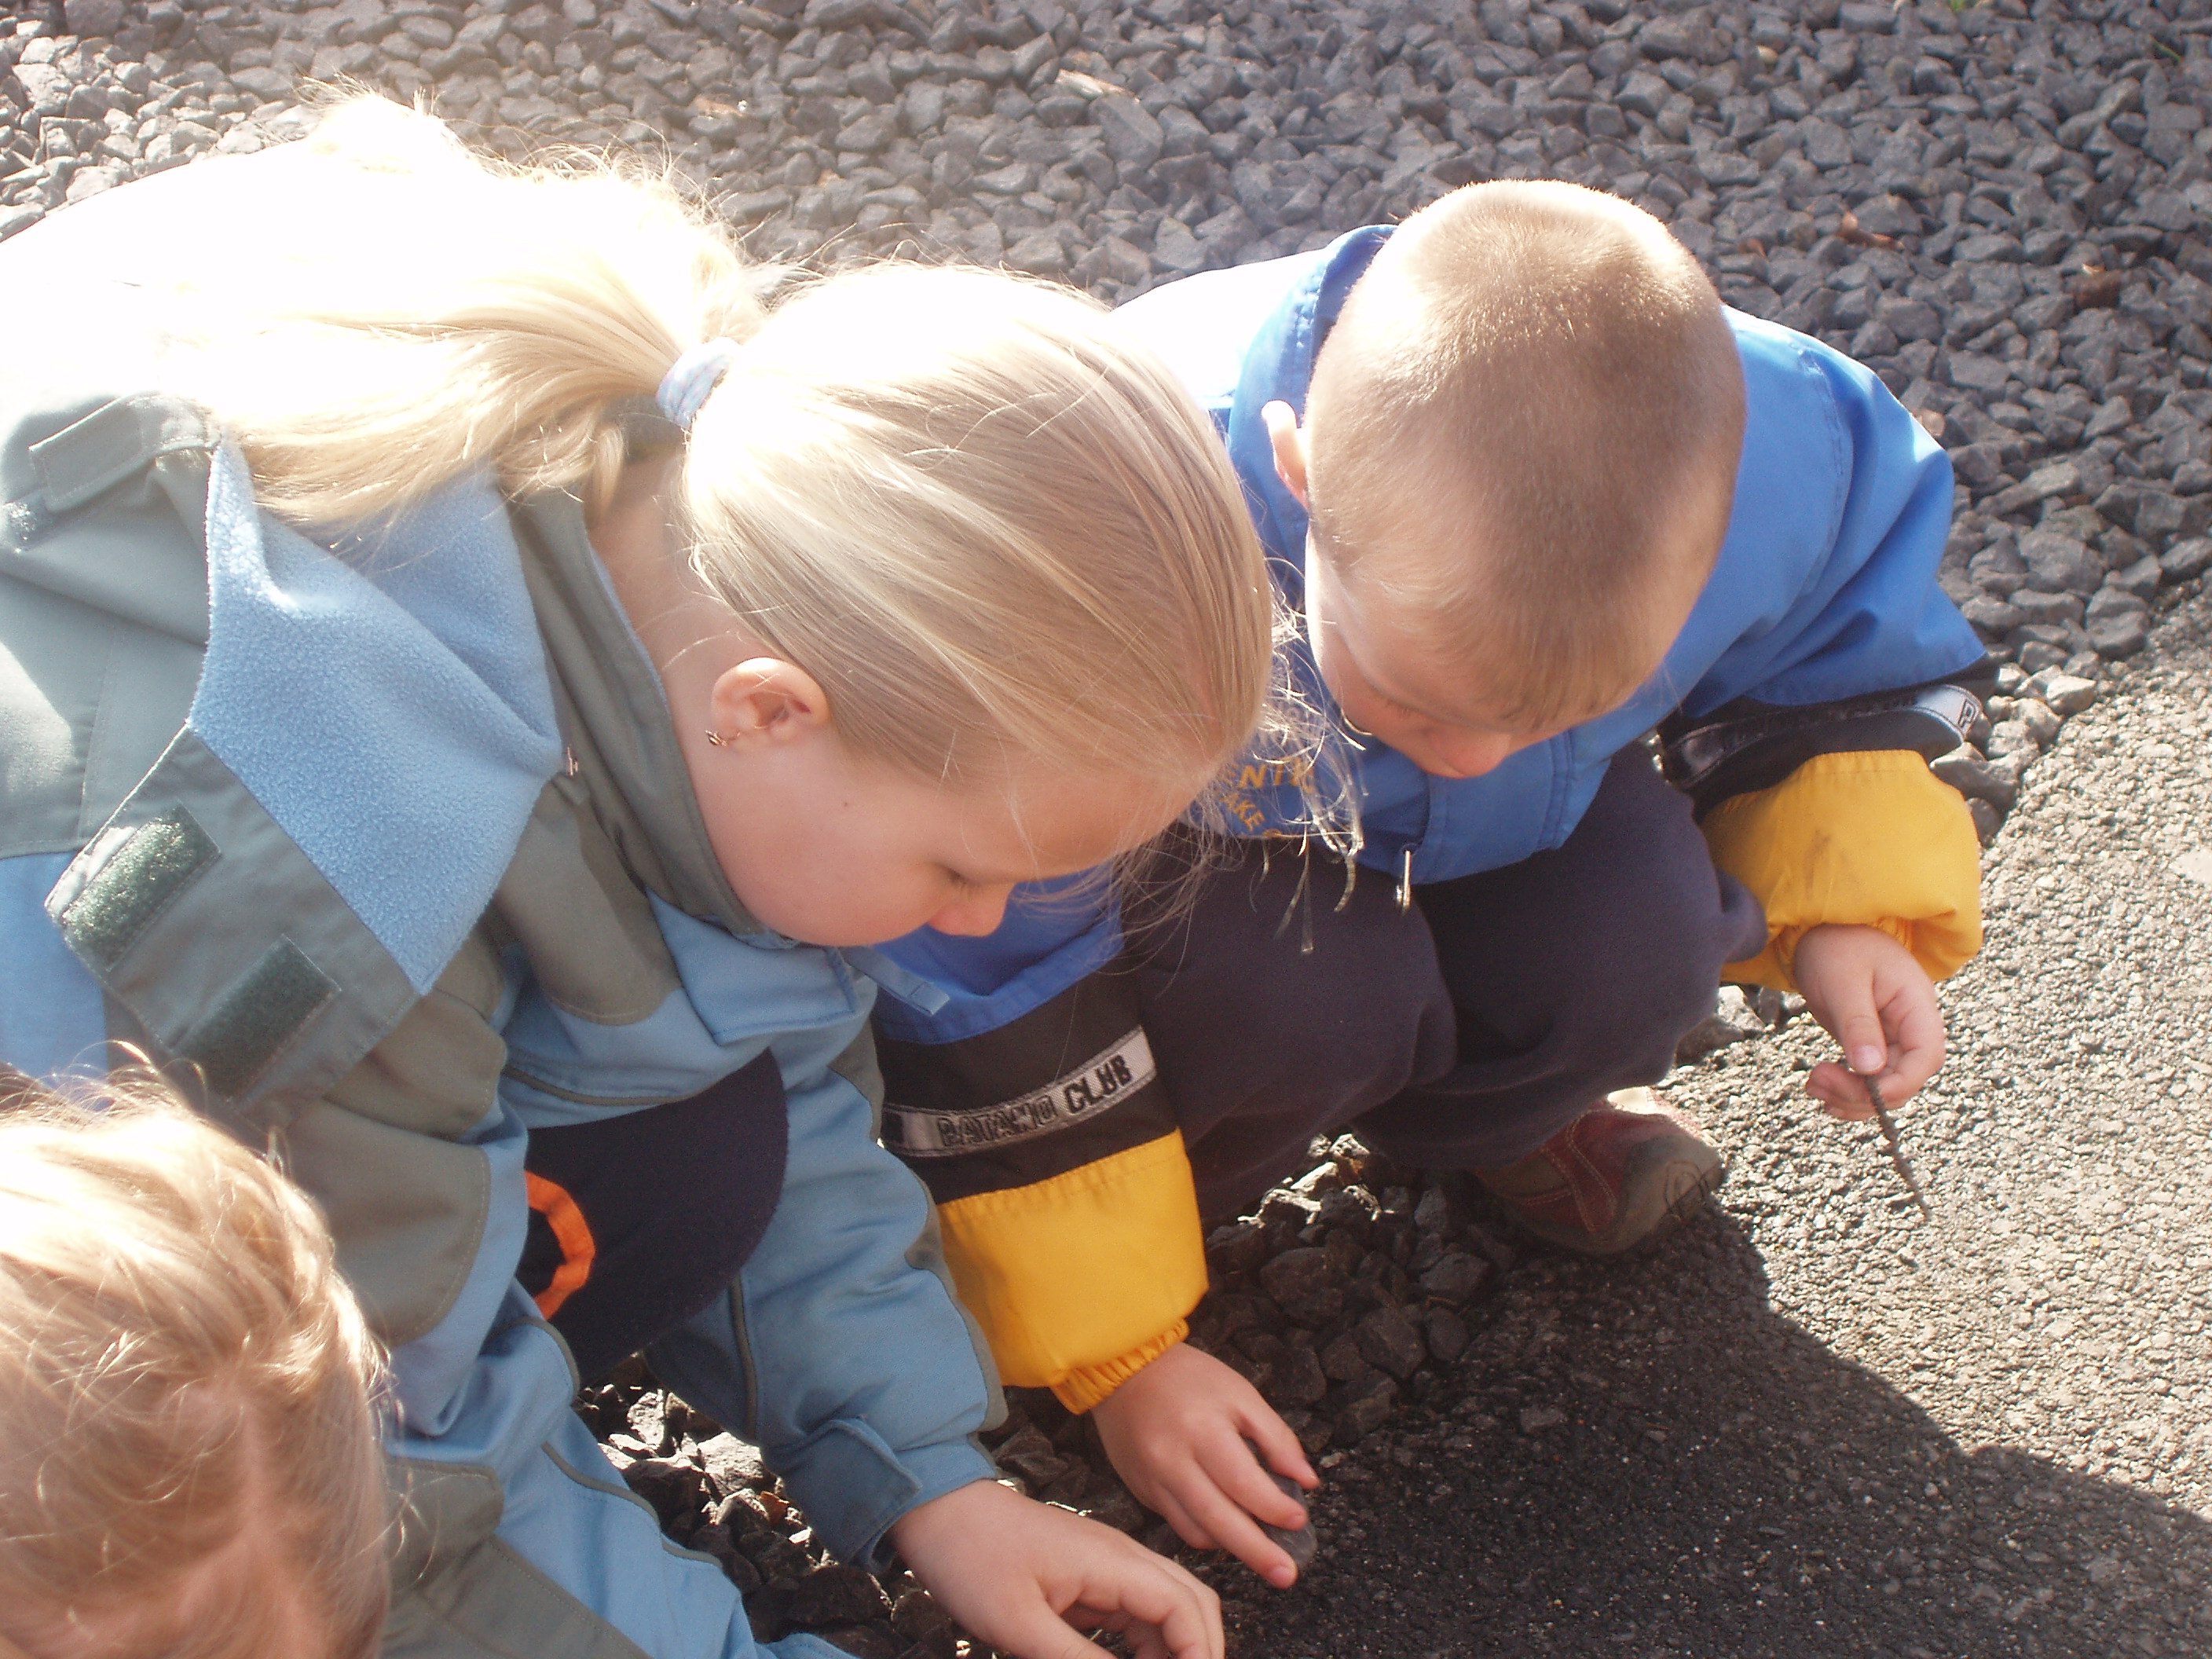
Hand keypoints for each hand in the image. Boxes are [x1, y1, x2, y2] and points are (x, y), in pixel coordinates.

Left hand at [889, 1478, 1221, 1658]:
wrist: (938, 1509)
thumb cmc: (969, 1557)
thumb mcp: (1019, 1625)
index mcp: (1112, 1562)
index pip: (1184, 1608)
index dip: (1199, 1655)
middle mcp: (1121, 1557)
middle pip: (1191, 1602)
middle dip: (1200, 1650)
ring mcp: (1107, 1564)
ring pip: (1167, 1608)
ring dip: (1173, 1649)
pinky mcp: (1090, 1575)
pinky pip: (1135, 1611)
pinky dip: (1146, 1644)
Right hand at [1090, 1339, 1317, 1587]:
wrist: (1125, 1367)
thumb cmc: (1189, 1376)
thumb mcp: (1241, 1394)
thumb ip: (1276, 1438)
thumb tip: (1306, 1480)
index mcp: (1202, 1430)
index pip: (1244, 1484)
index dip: (1275, 1509)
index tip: (1299, 1521)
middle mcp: (1173, 1461)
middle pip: (1219, 1520)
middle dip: (1257, 1553)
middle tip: (1286, 1575)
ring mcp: (1152, 1480)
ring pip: (1196, 1531)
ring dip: (1232, 1548)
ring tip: (1263, 1556)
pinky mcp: (1141, 1490)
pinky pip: (1177, 1523)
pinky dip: (1205, 1533)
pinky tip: (1227, 1533)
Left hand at [1792, 923, 1946, 1120]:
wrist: (1823, 930)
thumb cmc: (1837, 945)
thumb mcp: (1844, 982)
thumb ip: (1858, 1024)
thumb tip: (1870, 1069)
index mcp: (1916, 1005)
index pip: (1926, 1057)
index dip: (1899, 1083)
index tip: (1863, 1091)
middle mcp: (1911, 1025)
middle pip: (1904, 1078)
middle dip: (1864, 1093)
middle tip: (1818, 1083)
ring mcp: (1892, 1037)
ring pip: (1885, 1085)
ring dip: (1852, 1097)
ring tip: (1814, 1087)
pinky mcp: (1871, 1044)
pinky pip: (1868, 1078)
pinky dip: (1847, 1090)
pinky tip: (1821, 1089)